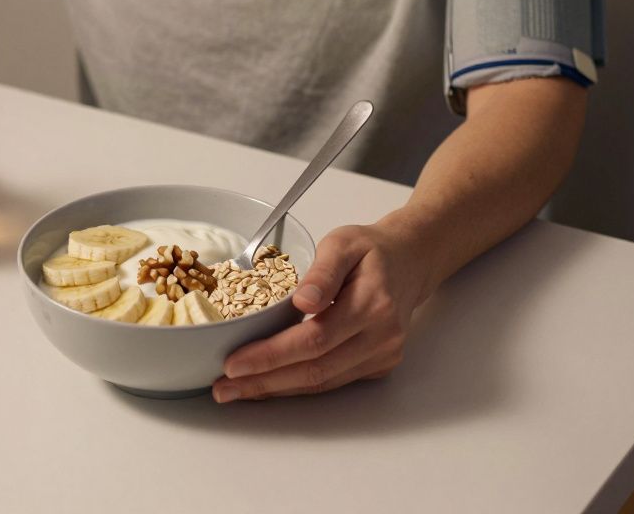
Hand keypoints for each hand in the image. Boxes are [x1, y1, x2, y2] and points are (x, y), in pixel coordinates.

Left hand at [212, 221, 434, 401]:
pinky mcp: (379, 365)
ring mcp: (383, 355)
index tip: (234, 363)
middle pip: (315, 369)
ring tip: (237, 390)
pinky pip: (333, 381)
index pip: (314, 339)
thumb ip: (322, 271)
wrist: (409, 262)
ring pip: (323, 382)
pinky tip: (269, 382)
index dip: (271, 355)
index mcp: (372, 304)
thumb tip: (302, 301)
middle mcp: (381, 336)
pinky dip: (296, 385)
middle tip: (224, 387)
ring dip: (276, 389)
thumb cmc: (371, 250)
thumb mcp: (343, 243)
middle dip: (264, 381)